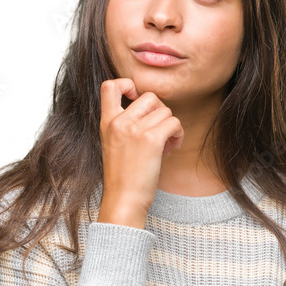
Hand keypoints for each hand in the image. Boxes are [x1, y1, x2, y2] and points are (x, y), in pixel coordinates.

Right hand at [99, 78, 183, 213]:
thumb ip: (123, 126)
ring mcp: (135, 129)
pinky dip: (178, 134)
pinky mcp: (151, 139)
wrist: (123, 200)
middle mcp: (119, 122)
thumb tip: (149, 111)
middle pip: (149, 96)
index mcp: (107, 122)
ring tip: (166, 145)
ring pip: (165, 111)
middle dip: (160, 112)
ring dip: (171, 127)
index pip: (110, 85)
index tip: (137, 100)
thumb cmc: (122, 178)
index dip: (128, 85)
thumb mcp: (113, 145)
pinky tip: (172, 148)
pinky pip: (174, 122)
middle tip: (160, 132)